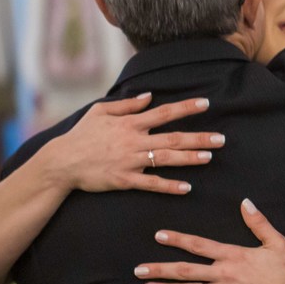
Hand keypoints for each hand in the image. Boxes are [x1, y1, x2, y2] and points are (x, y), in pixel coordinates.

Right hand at [45, 93, 224, 194]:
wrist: (62, 162)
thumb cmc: (82, 135)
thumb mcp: (101, 112)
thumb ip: (127, 104)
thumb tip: (149, 96)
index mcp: (130, 123)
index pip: (164, 113)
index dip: (186, 108)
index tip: (206, 104)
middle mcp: (134, 141)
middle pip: (173, 138)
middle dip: (199, 137)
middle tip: (222, 138)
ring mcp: (130, 161)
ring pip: (166, 159)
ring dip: (189, 158)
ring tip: (210, 157)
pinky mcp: (125, 180)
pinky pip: (151, 183)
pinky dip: (169, 186)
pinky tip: (187, 187)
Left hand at [136, 198, 284, 283]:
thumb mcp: (276, 242)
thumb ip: (258, 222)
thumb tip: (246, 202)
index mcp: (233, 255)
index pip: (199, 245)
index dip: (178, 240)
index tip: (159, 236)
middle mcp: (224, 274)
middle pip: (186, 270)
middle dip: (161, 269)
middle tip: (139, 269)